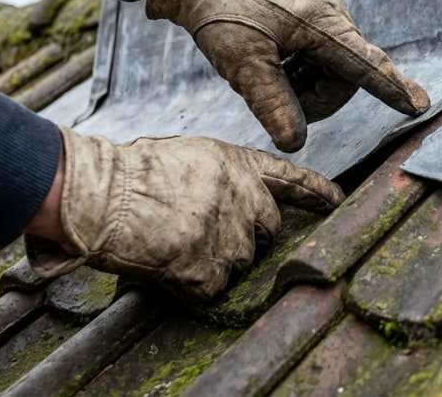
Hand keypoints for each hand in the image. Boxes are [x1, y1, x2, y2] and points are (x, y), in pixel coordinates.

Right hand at [24, 126, 344, 300]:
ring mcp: (232, 238)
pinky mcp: (211, 271)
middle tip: (209, 233)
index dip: (316, 192)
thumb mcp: (190, 155)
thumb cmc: (134, 172)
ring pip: (241, 262)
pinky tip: (168, 264)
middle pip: (269, 230)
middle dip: (249, 236)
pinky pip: (212, 287)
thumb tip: (231, 200)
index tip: (336, 201)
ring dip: (216, 260)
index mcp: (240, 165)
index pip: (291, 179)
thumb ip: (221, 176)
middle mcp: (247, 200)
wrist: (105, 196)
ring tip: (177, 242)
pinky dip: (190, 283)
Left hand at [144, 0, 429, 151]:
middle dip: (315, 98)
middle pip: (344, 75)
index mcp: (320, 23)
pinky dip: (299, 66)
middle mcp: (330, 12)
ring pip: (331, 65)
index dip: (391, 89)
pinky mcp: (310, 9)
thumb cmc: (222, 11)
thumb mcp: (241, 63)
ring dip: (304, 82)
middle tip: (275, 100)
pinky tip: (271, 59)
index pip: (364, 64)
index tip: (420, 105)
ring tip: (266, 74)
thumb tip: (295, 142)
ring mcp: (322, 8)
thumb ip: (272, 104)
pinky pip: (319, 50)